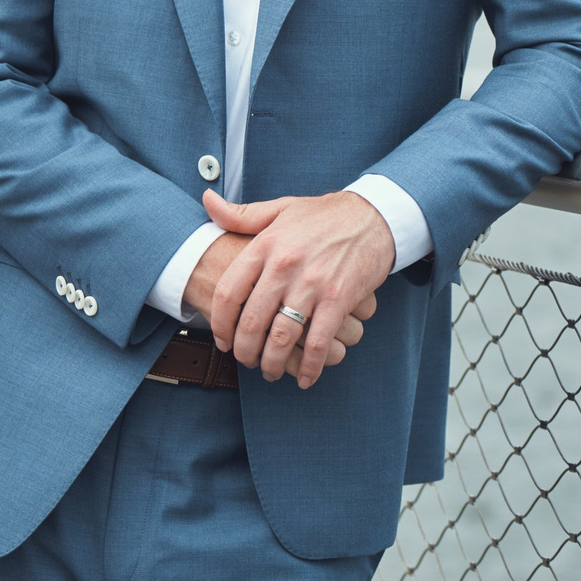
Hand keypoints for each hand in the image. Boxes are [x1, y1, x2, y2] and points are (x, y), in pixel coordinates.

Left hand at [183, 225, 372, 373]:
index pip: (228, 293)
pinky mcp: (338, 298)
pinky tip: (306, 379)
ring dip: (272, 364)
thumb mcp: (280, 208)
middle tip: (246, 362)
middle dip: (245, 352)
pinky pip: (318, 343)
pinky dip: (310, 367)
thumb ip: (241, 214)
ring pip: (281, 338)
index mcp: (265, 245)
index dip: (219, 324)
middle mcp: (284, 265)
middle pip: (251, 322)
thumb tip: (207, 202)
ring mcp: (312, 283)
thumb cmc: (324, 215)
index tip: (222, 340)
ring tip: (271, 372)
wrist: (374, 214)